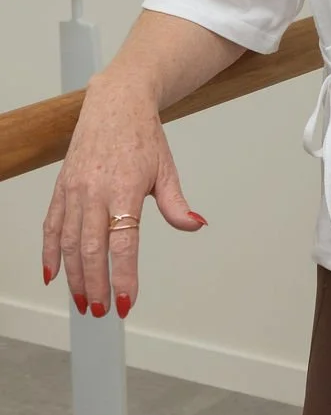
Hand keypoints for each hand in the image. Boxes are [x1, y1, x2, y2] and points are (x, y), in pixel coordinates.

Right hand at [41, 72, 206, 319]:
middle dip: (95, 284)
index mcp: (125, 188)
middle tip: (101, 311)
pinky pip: (52, 225)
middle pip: (92, 248)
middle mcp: (95, 191)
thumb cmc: (143, 137)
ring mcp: (74, 189)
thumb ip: (176, 203)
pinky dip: (50, 251)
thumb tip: (196, 225)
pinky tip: (52, 275)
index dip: (125, 275)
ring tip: (82, 301)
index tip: (128, 302)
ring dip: (74, 276)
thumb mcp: (166, 169)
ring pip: (70, 241)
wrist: (116, 103)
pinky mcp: (61, 187)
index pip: (124, 242)